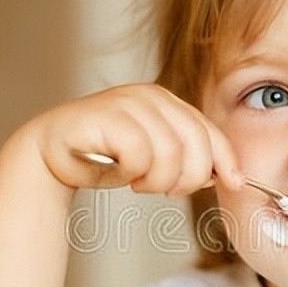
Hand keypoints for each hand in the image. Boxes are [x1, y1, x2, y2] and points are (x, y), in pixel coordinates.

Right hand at [25, 83, 244, 195]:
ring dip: (157, 181)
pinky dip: (134, 173)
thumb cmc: (105, 157)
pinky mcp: (108, 115)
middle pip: (197, 145)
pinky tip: (122, 173)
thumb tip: (231, 176)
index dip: (226, 161)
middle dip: (188, 178)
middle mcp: (152, 96)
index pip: (211, 132)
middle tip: (167, 190)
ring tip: (139, 182)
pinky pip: (141, 155)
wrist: (53, 155)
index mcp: (168, 102)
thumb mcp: (157, 159)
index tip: (234, 184)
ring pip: (171, 154)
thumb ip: (190, 160)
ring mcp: (129, 102)